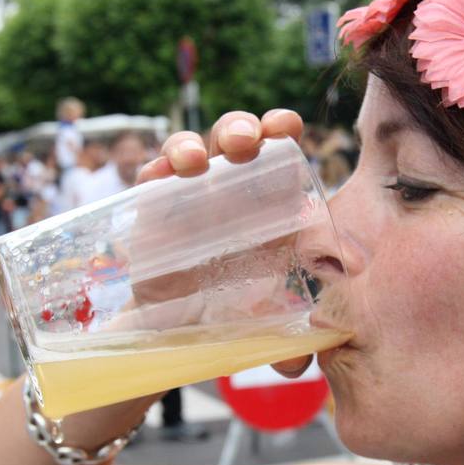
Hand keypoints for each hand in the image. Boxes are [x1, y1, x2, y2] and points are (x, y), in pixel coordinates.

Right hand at [135, 109, 312, 377]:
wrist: (181, 333)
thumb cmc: (235, 311)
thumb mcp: (269, 317)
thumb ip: (293, 333)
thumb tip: (313, 338)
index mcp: (266, 201)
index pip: (277, 150)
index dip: (281, 128)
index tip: (287, 126)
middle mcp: (229, 189)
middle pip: (234, 138)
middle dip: (239, 127)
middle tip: (243, 143)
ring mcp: (188, 195)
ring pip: (190, 149)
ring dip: (192, 145)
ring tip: (196, 163)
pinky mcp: (153, 211)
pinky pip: (150, 178)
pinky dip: (153, 171)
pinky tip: (158, 177)